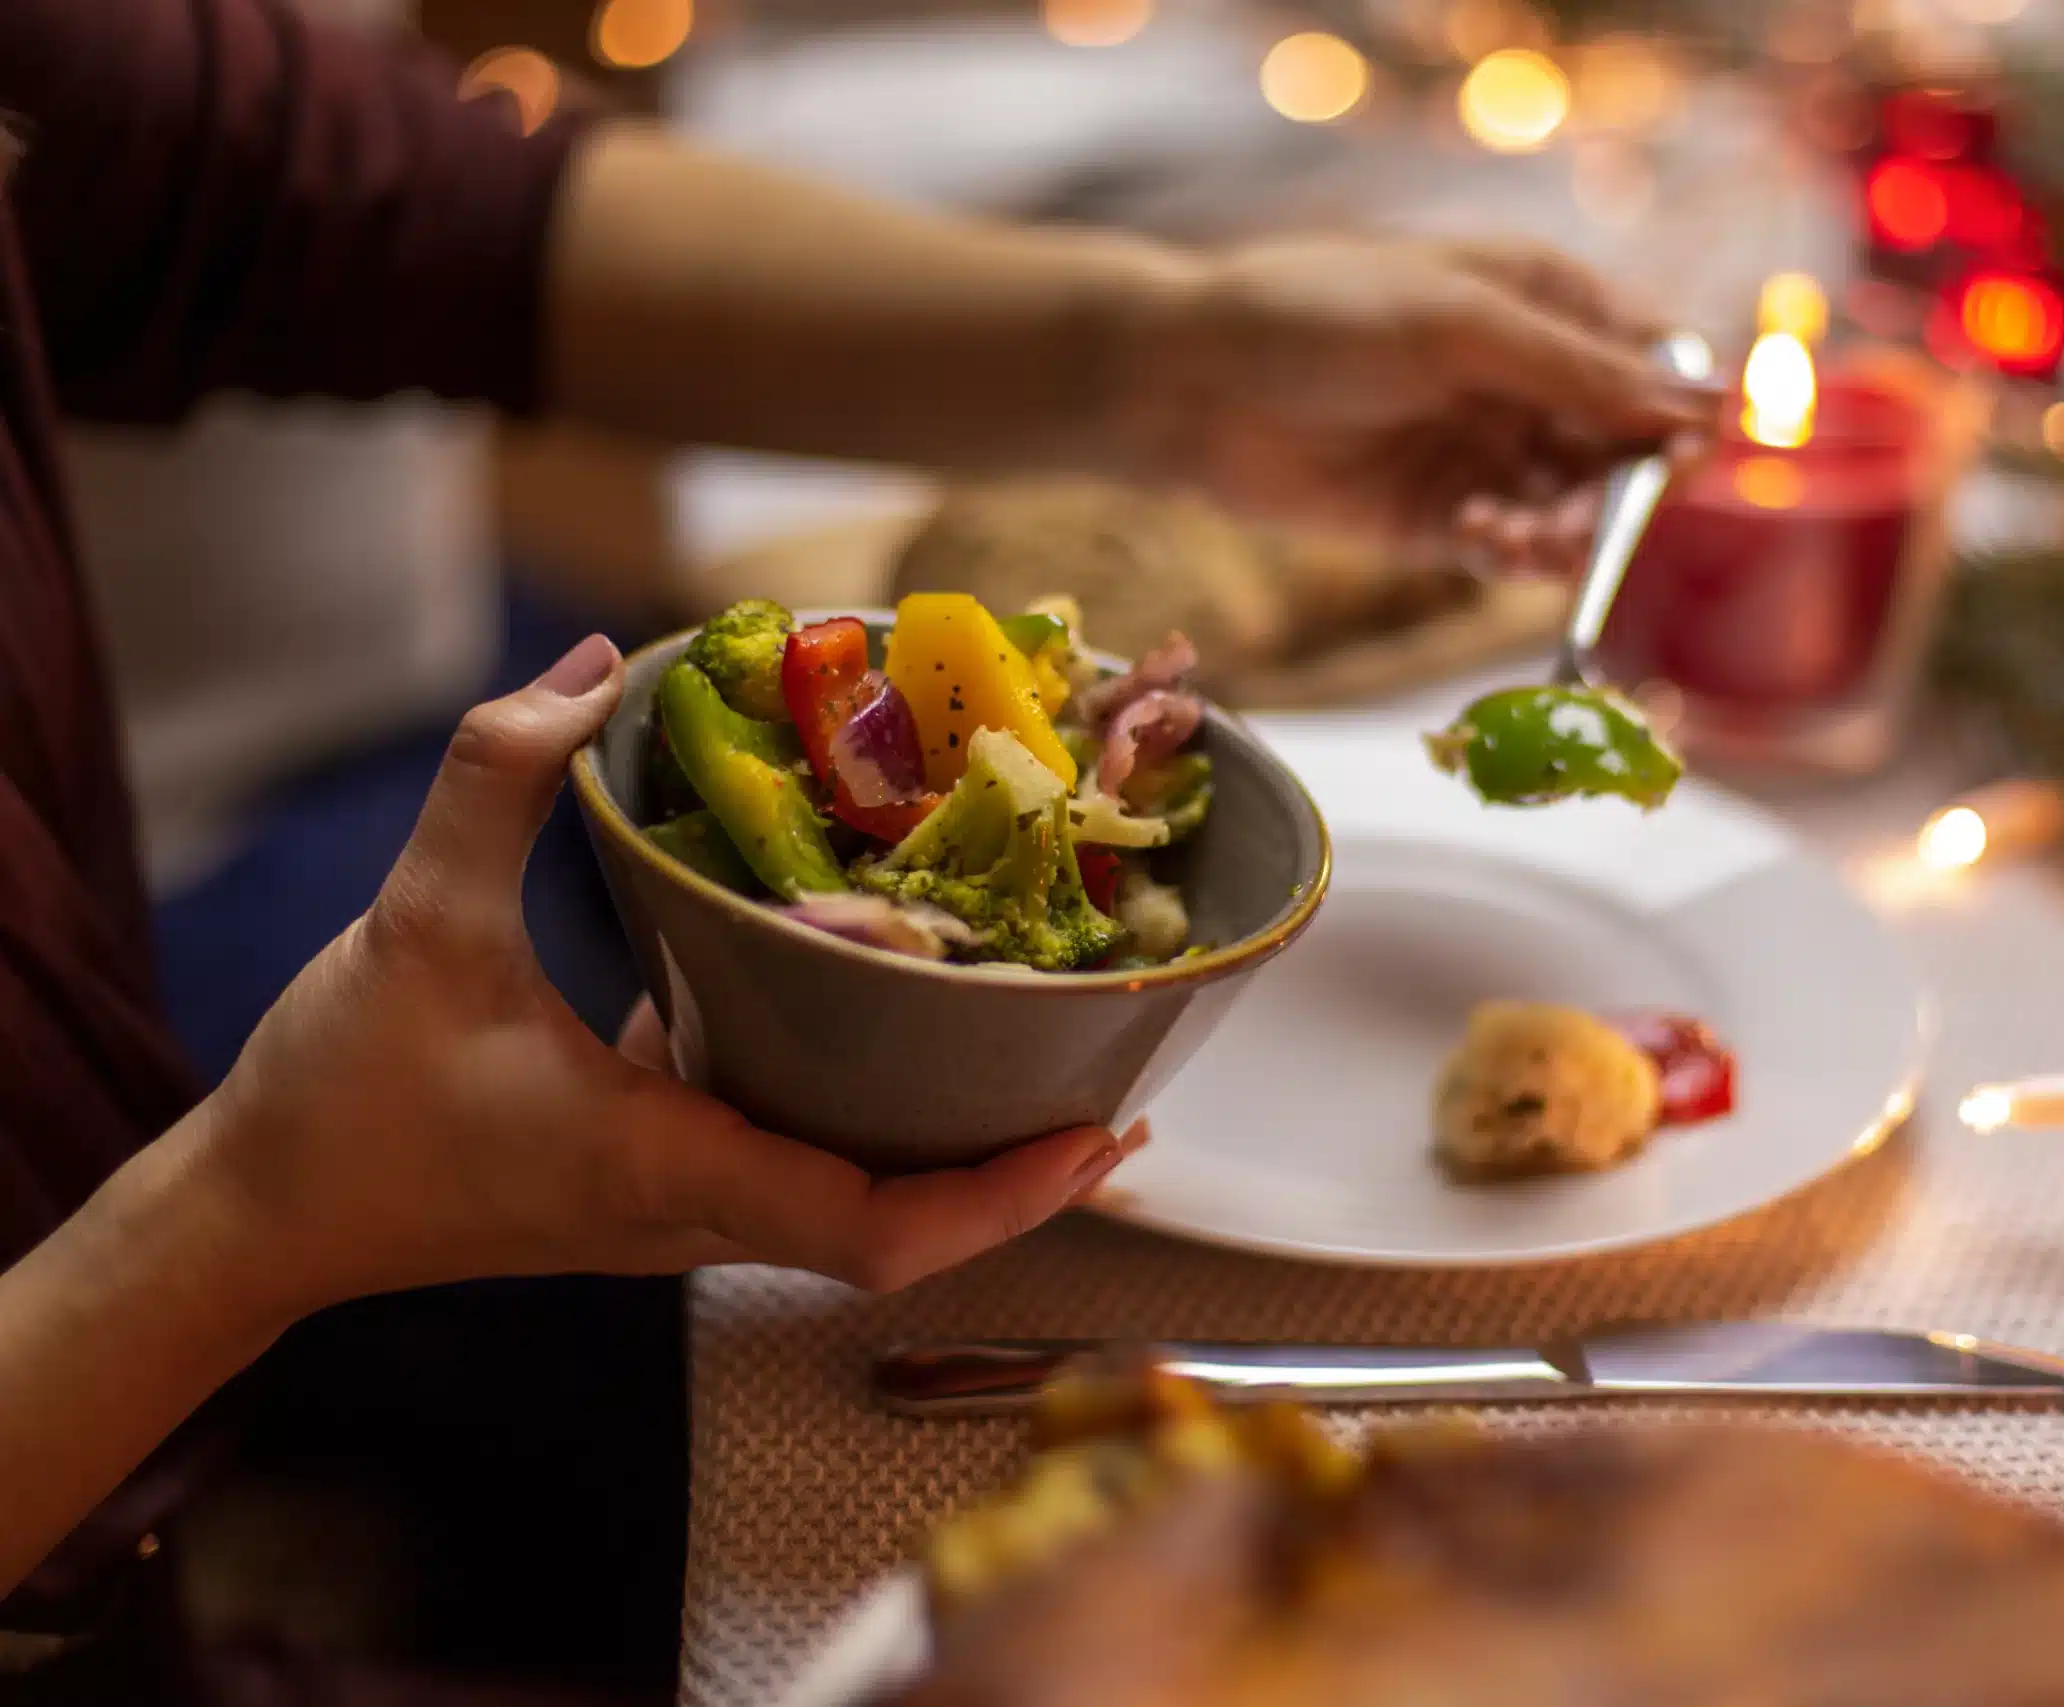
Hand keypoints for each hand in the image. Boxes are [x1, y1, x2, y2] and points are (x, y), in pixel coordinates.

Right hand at [189, 635, 1131, 1320]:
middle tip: (1115, 1091)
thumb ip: (501, 776)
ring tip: (1045, 1060)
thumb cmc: (336, 1099)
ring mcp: (679, 1210)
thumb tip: (601, 664)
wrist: (258, 1219)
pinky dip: (866, 1118)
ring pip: (856, 1206)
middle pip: (900, 1230)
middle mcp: (696, 1210)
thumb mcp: (414, 921)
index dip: (997, 1198)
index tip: (1091, 1137)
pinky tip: (894, 1027)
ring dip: (955, 1155)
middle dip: (1016, 1179)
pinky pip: (796, 1164)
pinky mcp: (656, 1186)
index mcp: (666, 1167)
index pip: (870, 1230)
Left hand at [1138, 235, 1714, 574]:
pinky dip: (1511, 552)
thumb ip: (1580, 371)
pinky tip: (1482, 538)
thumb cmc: (1320, 317)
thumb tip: (1707, 408)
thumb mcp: (1461, 325)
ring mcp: (1482, 451)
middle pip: (1621, 453)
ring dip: (1564, 532)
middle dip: (1617, 493)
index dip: (1680, 418)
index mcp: (1543, 304)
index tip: (1684, 463)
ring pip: (1570, 510)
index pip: (1652, 366)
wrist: (1189, 382)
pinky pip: (1508, 546)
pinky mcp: (1436, 518)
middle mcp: (1524, 380)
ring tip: (1517, 535)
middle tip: (1585, 521)